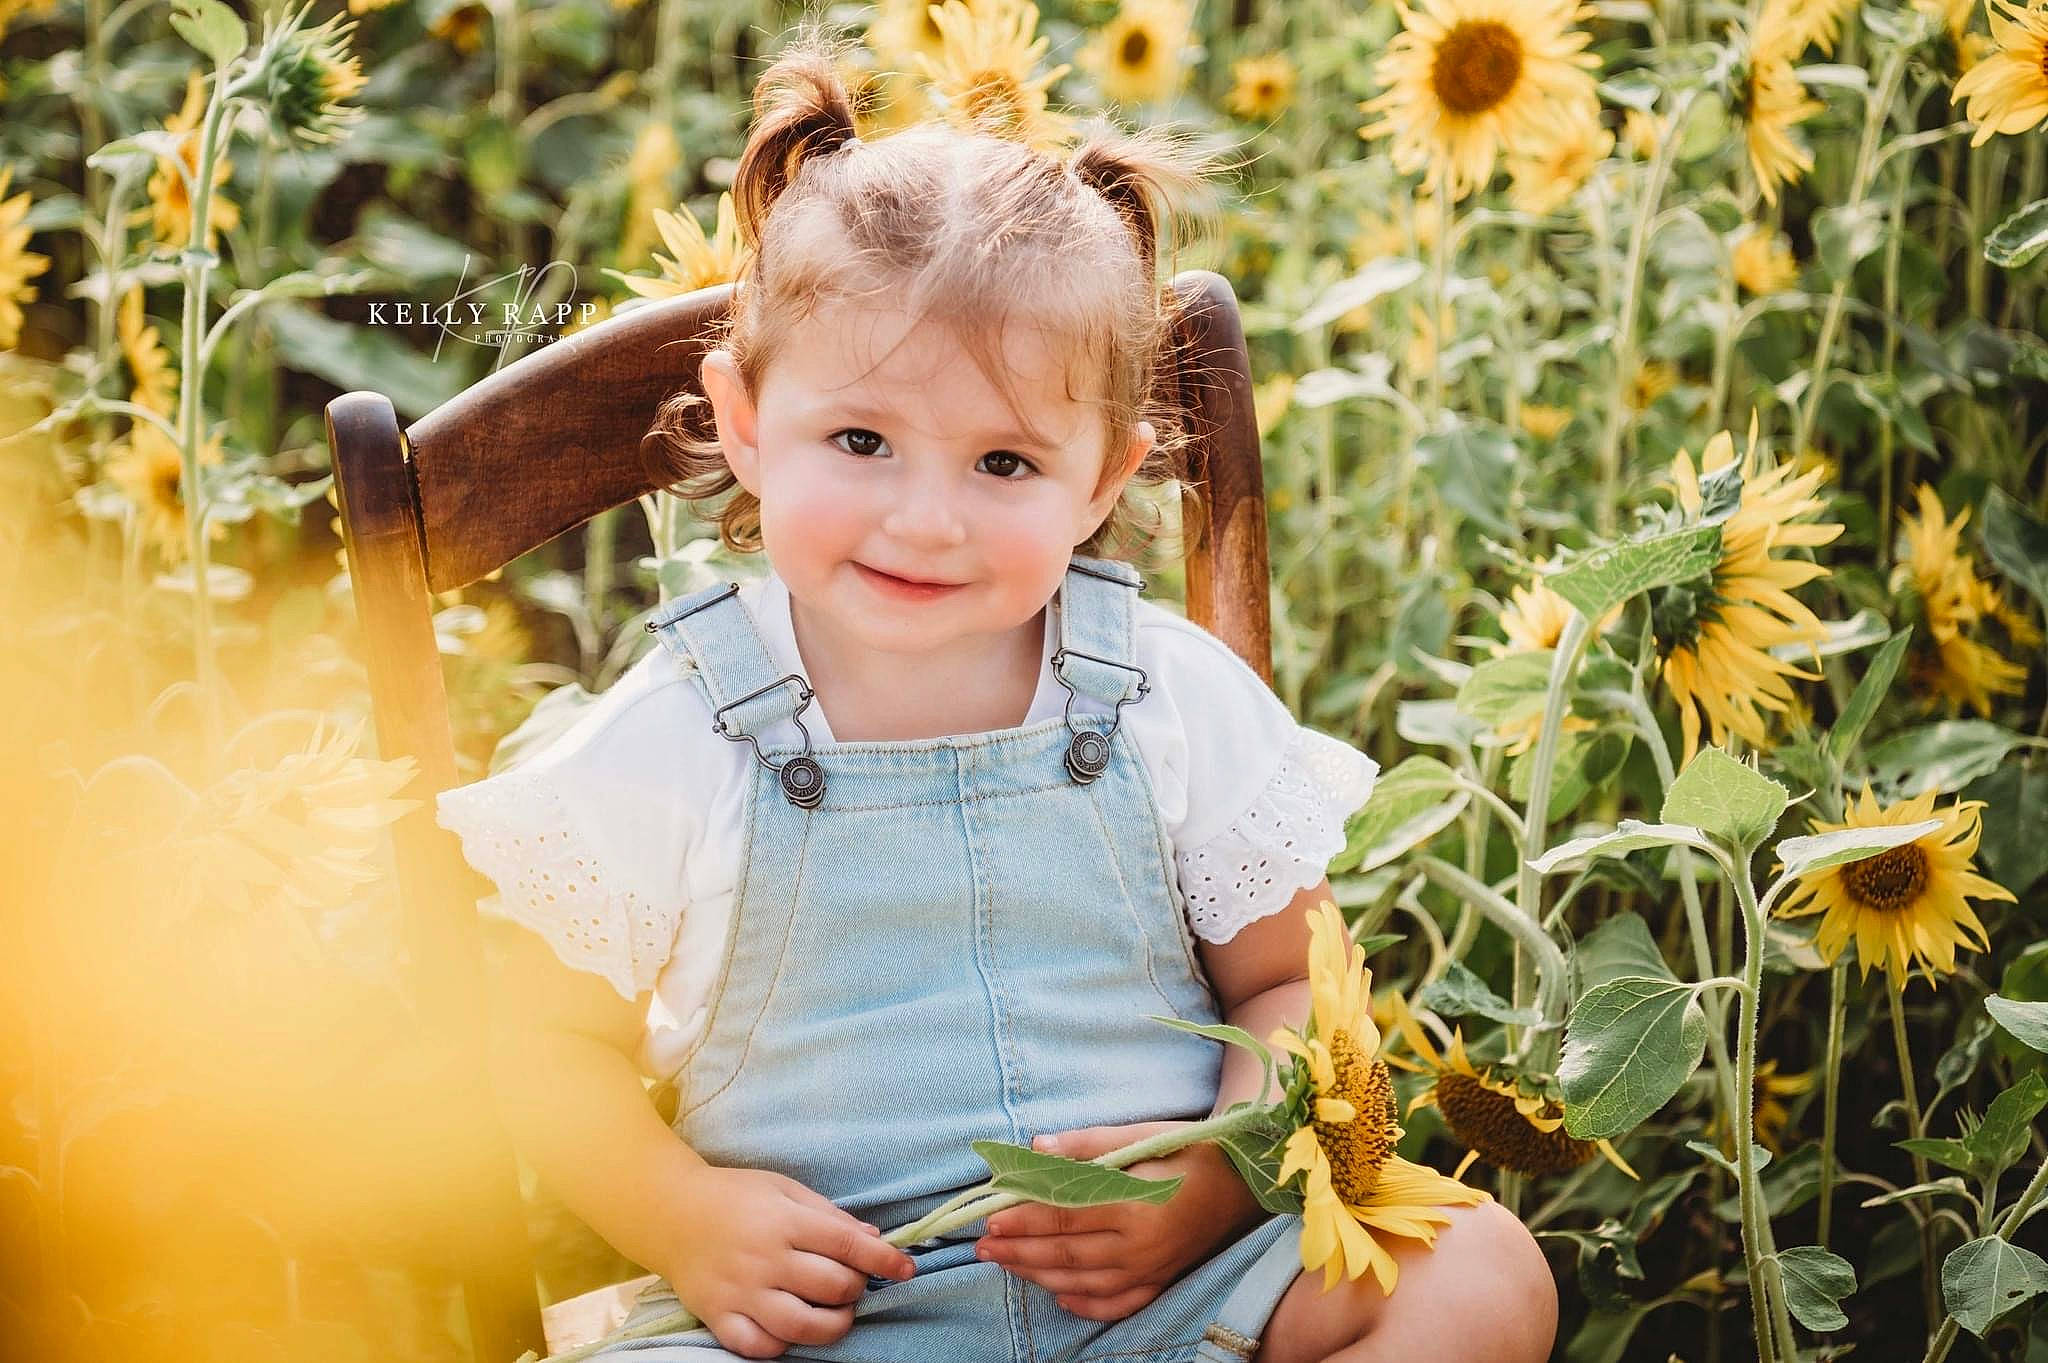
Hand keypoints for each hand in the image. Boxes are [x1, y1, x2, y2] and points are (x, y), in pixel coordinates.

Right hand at [660, 1164, 915, 1358]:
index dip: (884, 1260)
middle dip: (856, 1289)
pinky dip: (783, 1346)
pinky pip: (759, 1347)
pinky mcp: (718, 1317)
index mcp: (784, 1221)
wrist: (669, 1212)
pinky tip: (791, 1329)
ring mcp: (741, 1292)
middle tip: (852, 1283)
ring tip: (836, 1314)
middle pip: (831, 1288)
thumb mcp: (783, 1188)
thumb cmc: (733, 1195)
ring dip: (832, 1325)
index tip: (906, 1268)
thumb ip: (829, 1215)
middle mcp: (765, 1259)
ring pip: (801, 1326)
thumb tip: (874, 1240)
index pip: (847, 1245)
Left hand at [975, 1120, 1263, 1322]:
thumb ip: (1086, 1145)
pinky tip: (1059, 1297)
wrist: (1246, 1181)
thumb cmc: (1191, 1150)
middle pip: (1067, 1255)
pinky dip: (1084, 1304)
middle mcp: (1141, 1247)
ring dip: (1040, 1276)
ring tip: (1007, 1265)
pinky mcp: (1162, 1281)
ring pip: (1084, 1284)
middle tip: (982, 1248)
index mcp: (1134, 1206)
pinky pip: (1116, 1304)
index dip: (1024, 1218)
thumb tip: (1034, 1147)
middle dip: (1020, 1252)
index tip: (990, 1219)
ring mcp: (1152, 1270)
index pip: (1064, 1216)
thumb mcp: (1141, 1136)